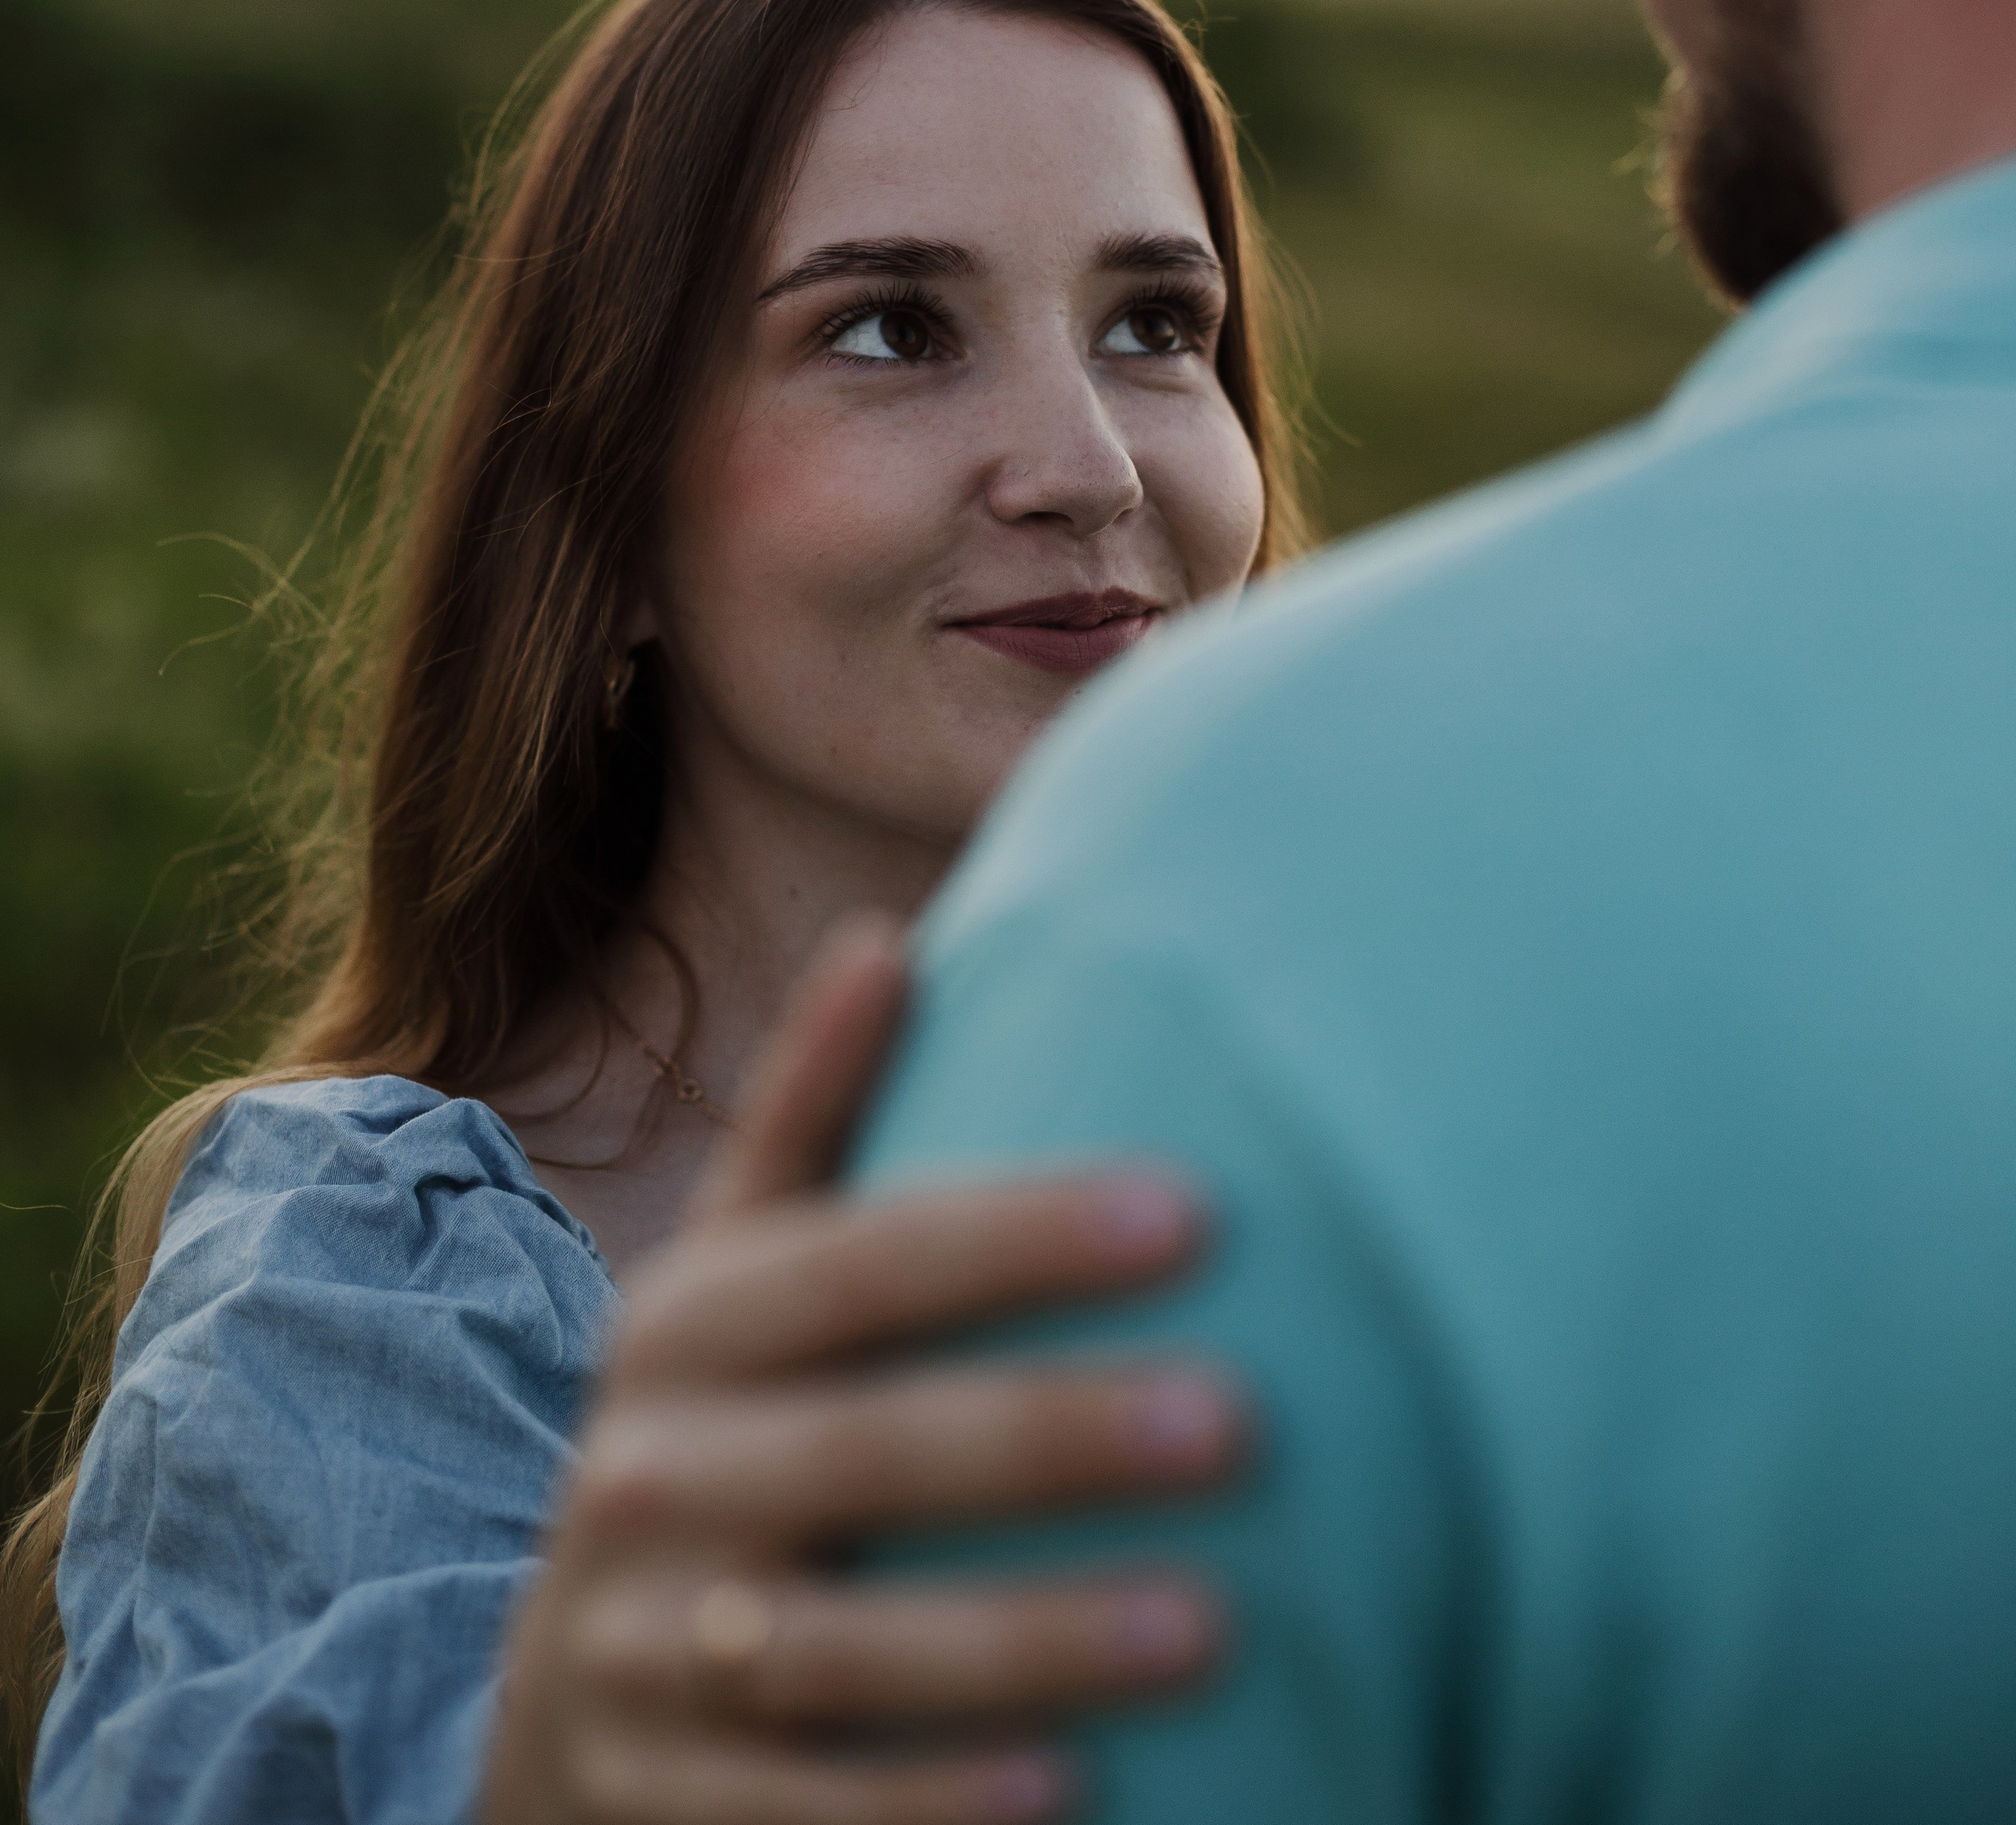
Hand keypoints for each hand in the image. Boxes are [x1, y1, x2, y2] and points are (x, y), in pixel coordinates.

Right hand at [482, 914, 1242, 1823]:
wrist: (558, 1695)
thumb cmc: (713, 1433)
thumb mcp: (728, 1277)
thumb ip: (809, 1115)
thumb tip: (886, 936)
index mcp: (687, 1325)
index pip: (864, 1262)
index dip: (1021, 1234)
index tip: (1192, 1210)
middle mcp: (650, 1474)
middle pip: (868, 1448)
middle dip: (1053, 1434)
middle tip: (1241, 1419)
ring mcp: (645, 1647)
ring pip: (842, 1647)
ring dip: (1025, 1640)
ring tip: (1208, 1623)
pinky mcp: (663, 1799)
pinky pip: (807, 1813)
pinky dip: (934, 1808)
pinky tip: (1076, 1793)